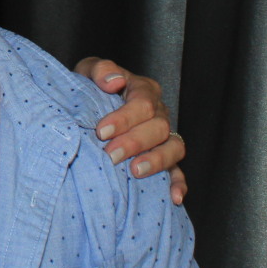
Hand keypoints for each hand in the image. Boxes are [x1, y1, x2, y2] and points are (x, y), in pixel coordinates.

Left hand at [73, 58, 187, 204]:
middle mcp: (159, 113)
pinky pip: (178, 171)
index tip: (102, 131)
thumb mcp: (89, 72)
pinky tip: (174, 197)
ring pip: (174, 148)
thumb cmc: (90, 88)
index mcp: (143, 90)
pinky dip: (178, 184)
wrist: (88, 105)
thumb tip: (113, 81)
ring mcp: (164, 137)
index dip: (125, 117)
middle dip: (134, 142)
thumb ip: (100, 70)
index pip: (143, 102)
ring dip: (156, 161)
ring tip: (135, 171)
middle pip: (158, 127)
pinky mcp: (165, 159)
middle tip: (111, 155)